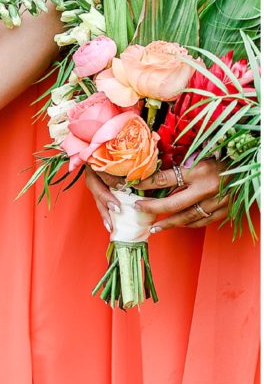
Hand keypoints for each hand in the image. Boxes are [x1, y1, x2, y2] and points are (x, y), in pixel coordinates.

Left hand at [91, 160, 227, 231]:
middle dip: (152, 207)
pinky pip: (203, 221)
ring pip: (187, 217)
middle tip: (139, 208)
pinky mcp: (226, 210)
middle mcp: (207, 188)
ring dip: (169, 223)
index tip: (134, 185)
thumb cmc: (224, 158)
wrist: (250, 167)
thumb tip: (155, 172)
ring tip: (154, 227)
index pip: (165, 179)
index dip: (147, 183)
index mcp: (199, 170)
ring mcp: (217, 202)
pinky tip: (178, 225)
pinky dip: (189, 224)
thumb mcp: (201, 156)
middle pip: (173, 203)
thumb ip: (181, 166)